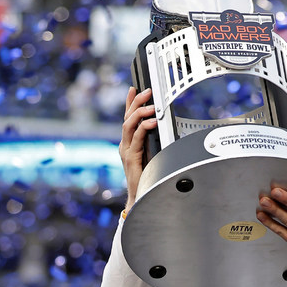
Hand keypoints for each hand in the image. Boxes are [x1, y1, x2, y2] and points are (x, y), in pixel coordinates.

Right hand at [120, 86, 156, 210]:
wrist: (140, 197)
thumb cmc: (147, 178)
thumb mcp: (150, 155)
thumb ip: (151, 142)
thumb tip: (161, 128)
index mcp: (129, 143)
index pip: (128, 118)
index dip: (130, 102)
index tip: (134, 89)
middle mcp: (125, 145)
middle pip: (127, 117)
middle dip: (136, 102)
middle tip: (146, 91)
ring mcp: (126, 151)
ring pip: (129, 125)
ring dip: (140, 112)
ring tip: (151, 105)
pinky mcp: (131, 158)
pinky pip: (136, 138)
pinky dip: (144, 128)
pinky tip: (152, 122)